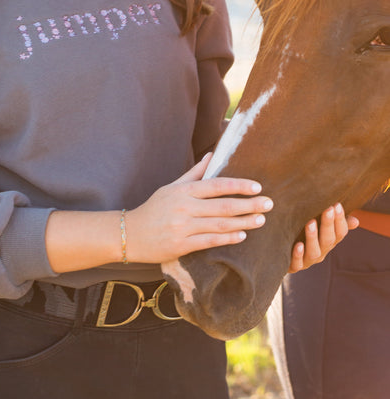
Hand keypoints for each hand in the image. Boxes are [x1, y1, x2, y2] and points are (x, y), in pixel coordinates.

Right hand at [127, 152, 273, 262]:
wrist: (130, 234)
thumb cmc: (154, 208)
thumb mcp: (172, 187)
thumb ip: (194, 173)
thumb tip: (212, 155)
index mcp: (183, 191)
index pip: (216, 185)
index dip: (239, 185)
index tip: (258, 186)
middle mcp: (184, 207)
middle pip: (223, 205)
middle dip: (249, 204)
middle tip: (269, 203)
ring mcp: (183, 227)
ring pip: (219, 224)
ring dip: (243, 222)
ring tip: (261, 220)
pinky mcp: (181, 245)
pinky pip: (209, 241)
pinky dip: (227, 238)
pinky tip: (242, 236)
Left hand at [288, 203, 359, 272]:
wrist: (281, 252)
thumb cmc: (303, 233)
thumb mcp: (319, 226)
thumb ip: (335, 222)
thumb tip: (356, 221)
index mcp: (329, 241)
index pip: (340, 232)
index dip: (340, 220)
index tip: (337, 204)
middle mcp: (321, 251)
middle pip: (329, 240)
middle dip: (328, 224)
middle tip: (328, 209)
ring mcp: (308, 260)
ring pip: (314, 252)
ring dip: (313, 237)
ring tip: (310, 223)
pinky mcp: (294, 266)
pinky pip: (298, 263)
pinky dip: (298, 255)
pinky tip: (298, 245)